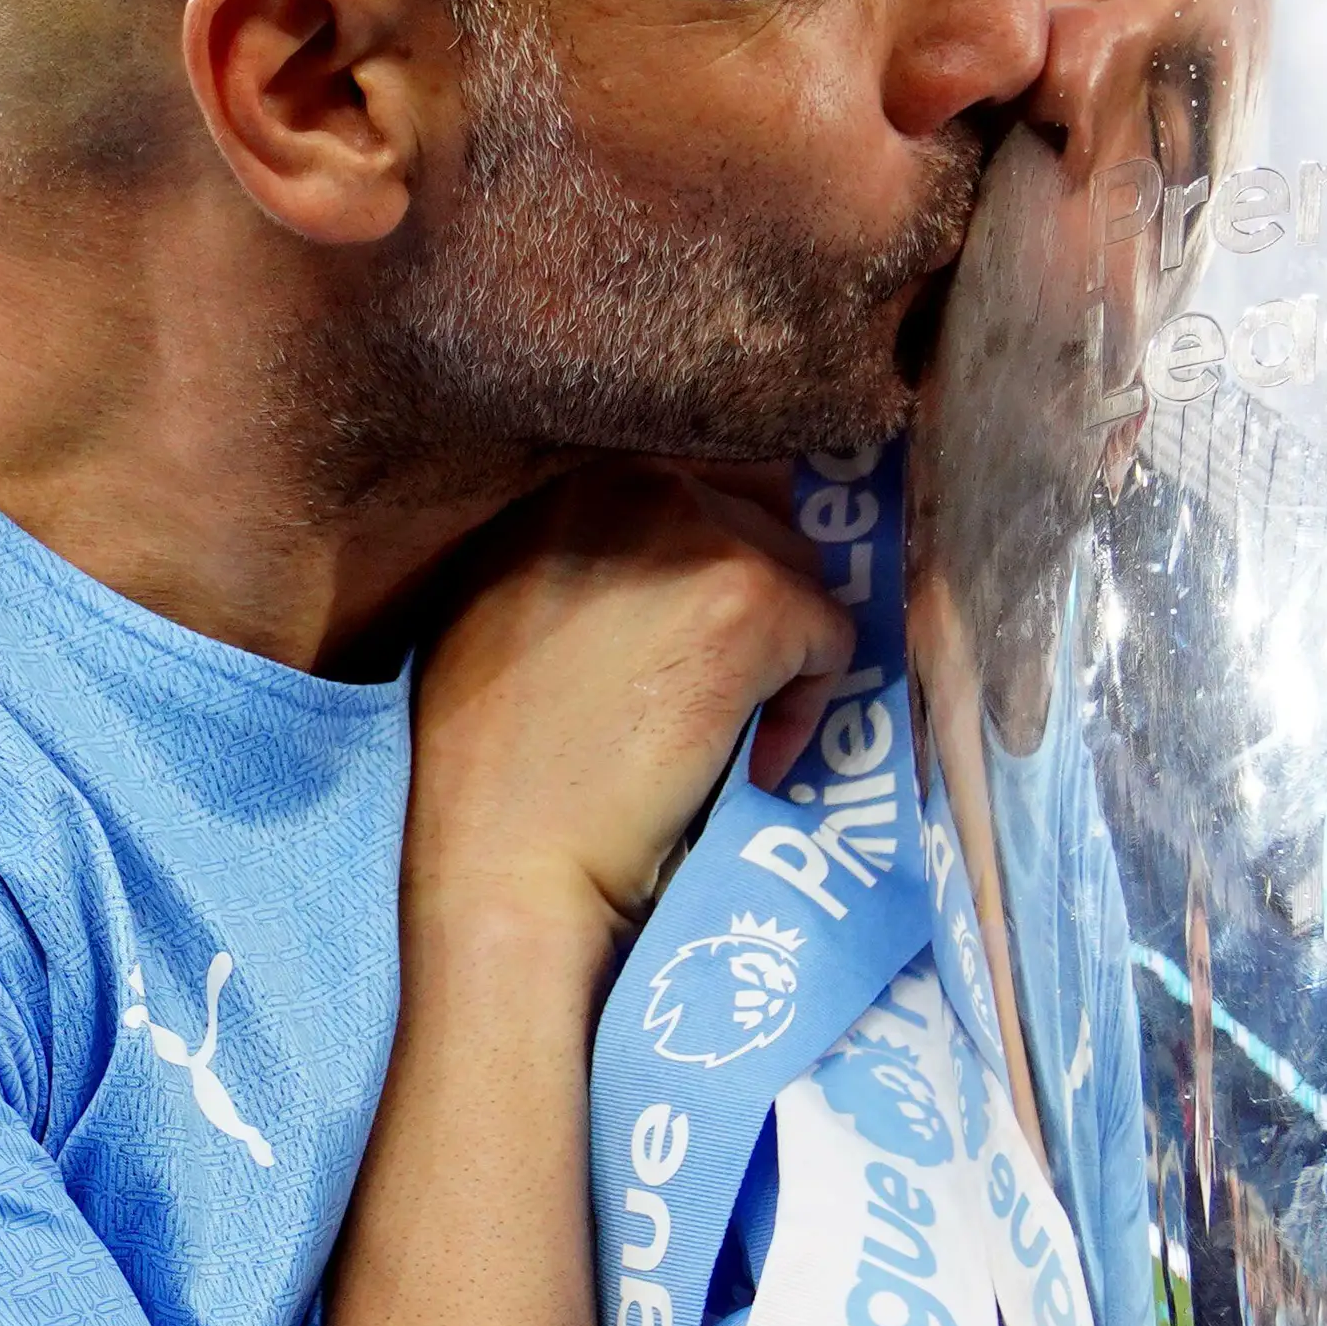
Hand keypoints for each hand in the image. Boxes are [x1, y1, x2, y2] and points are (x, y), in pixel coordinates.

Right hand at [405, 461, 852, 946]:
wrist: (505, 854)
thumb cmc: (494, 756)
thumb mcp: (518, 601)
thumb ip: (595, 552)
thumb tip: (687, 559)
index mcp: (578, 472)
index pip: (705, 482)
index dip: (719, 558)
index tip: (700, 631)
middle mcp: (639, 478)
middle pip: (763, 520)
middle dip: (755, 601)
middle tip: (714, 689)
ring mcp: (698, 533)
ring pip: (801, 576)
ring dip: (781, 650)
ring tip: (727, 728)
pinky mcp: (750, 602)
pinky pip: (832, 638)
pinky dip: (807, 703)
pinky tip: (750, 757)